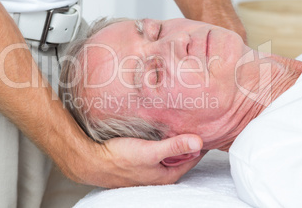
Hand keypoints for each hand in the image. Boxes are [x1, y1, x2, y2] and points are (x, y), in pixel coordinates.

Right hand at [63, 133, 202, 187]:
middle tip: (195, 126)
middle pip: (180, 157)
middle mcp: (159, 175)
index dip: (200, 145)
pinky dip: (161, 143)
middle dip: (188, 143)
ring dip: (173, 143)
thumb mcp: (150, 151)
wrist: (93, 161)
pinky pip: (156, 152)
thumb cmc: (119, 159)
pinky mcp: (139, 162)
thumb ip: (174, 146)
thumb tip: (199, 142)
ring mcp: (148, 169)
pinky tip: (158, 134)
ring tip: (179, 127)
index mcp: (166, 175)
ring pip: (167, 155)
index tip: (208, 132)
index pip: (192, 159)